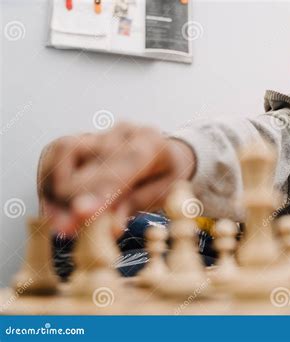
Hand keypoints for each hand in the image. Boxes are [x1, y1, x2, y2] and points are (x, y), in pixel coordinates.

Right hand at [39, 123, 195, 235]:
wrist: (166, 154)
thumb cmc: (165, 178)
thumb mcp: (162, 195)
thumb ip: (135, 206)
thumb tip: (111, 227)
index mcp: (152, 144)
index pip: (123, 164)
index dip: (100, 190)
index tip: (81, 213)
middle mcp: (125, 132)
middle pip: (90, 160)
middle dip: (73, 197)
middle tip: (63, 229)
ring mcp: (103, 131)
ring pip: (65, 150)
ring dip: (54, 187)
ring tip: (56, 220)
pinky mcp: (83, 137)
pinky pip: (56, 153)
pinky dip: (49, 179)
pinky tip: (52, 206)